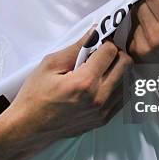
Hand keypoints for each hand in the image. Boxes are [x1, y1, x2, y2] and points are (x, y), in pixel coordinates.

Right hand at [5, 29, 132, 141]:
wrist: (29, 128)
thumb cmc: (35, 95)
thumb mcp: (50, 65)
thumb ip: (76, 47)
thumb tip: (95, 31)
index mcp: (85, 82)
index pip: (111, 51)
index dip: (103, 42)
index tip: (95, 43)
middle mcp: (100, 98)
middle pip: (126, 64)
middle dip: (115, 54)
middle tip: (100, 54)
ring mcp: (104, 111)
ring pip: (129, 80)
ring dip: (119, 70)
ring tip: (101, 69)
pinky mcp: (104, 120)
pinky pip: (124, 97)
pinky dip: (118, 85)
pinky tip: (102, 83)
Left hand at [127, 0, 158, 64]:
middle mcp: (155, 36)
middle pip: (140, 4)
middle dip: (148, 2)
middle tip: (157, 7)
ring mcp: (142, 46)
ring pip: (133, 15)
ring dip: (141, 14)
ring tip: (155, 22)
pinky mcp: (133, 52)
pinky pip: (130, 29)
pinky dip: (138, 27)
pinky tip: (149, 33)